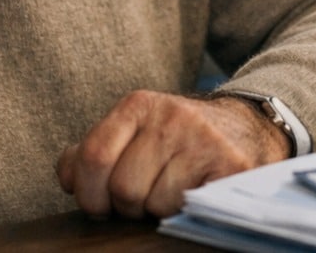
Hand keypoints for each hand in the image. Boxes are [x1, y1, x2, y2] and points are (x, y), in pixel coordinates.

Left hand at [56, 91, 289, 219]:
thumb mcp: (137, 131)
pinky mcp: (228, 163)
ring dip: (156, 210)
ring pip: (152, 202)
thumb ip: (98, 148)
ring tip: (171, 193)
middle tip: (143, 200)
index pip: (92, 157)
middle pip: (122, 188)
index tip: (101, 203)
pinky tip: (192, 193)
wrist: (247, 128)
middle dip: (127, 207)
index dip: (89, 193)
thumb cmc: (180, 140)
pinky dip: (182, 210)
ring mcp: (201, 138)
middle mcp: (170, 116)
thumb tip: (68, 174)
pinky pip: (183, 206)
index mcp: (139, 105)